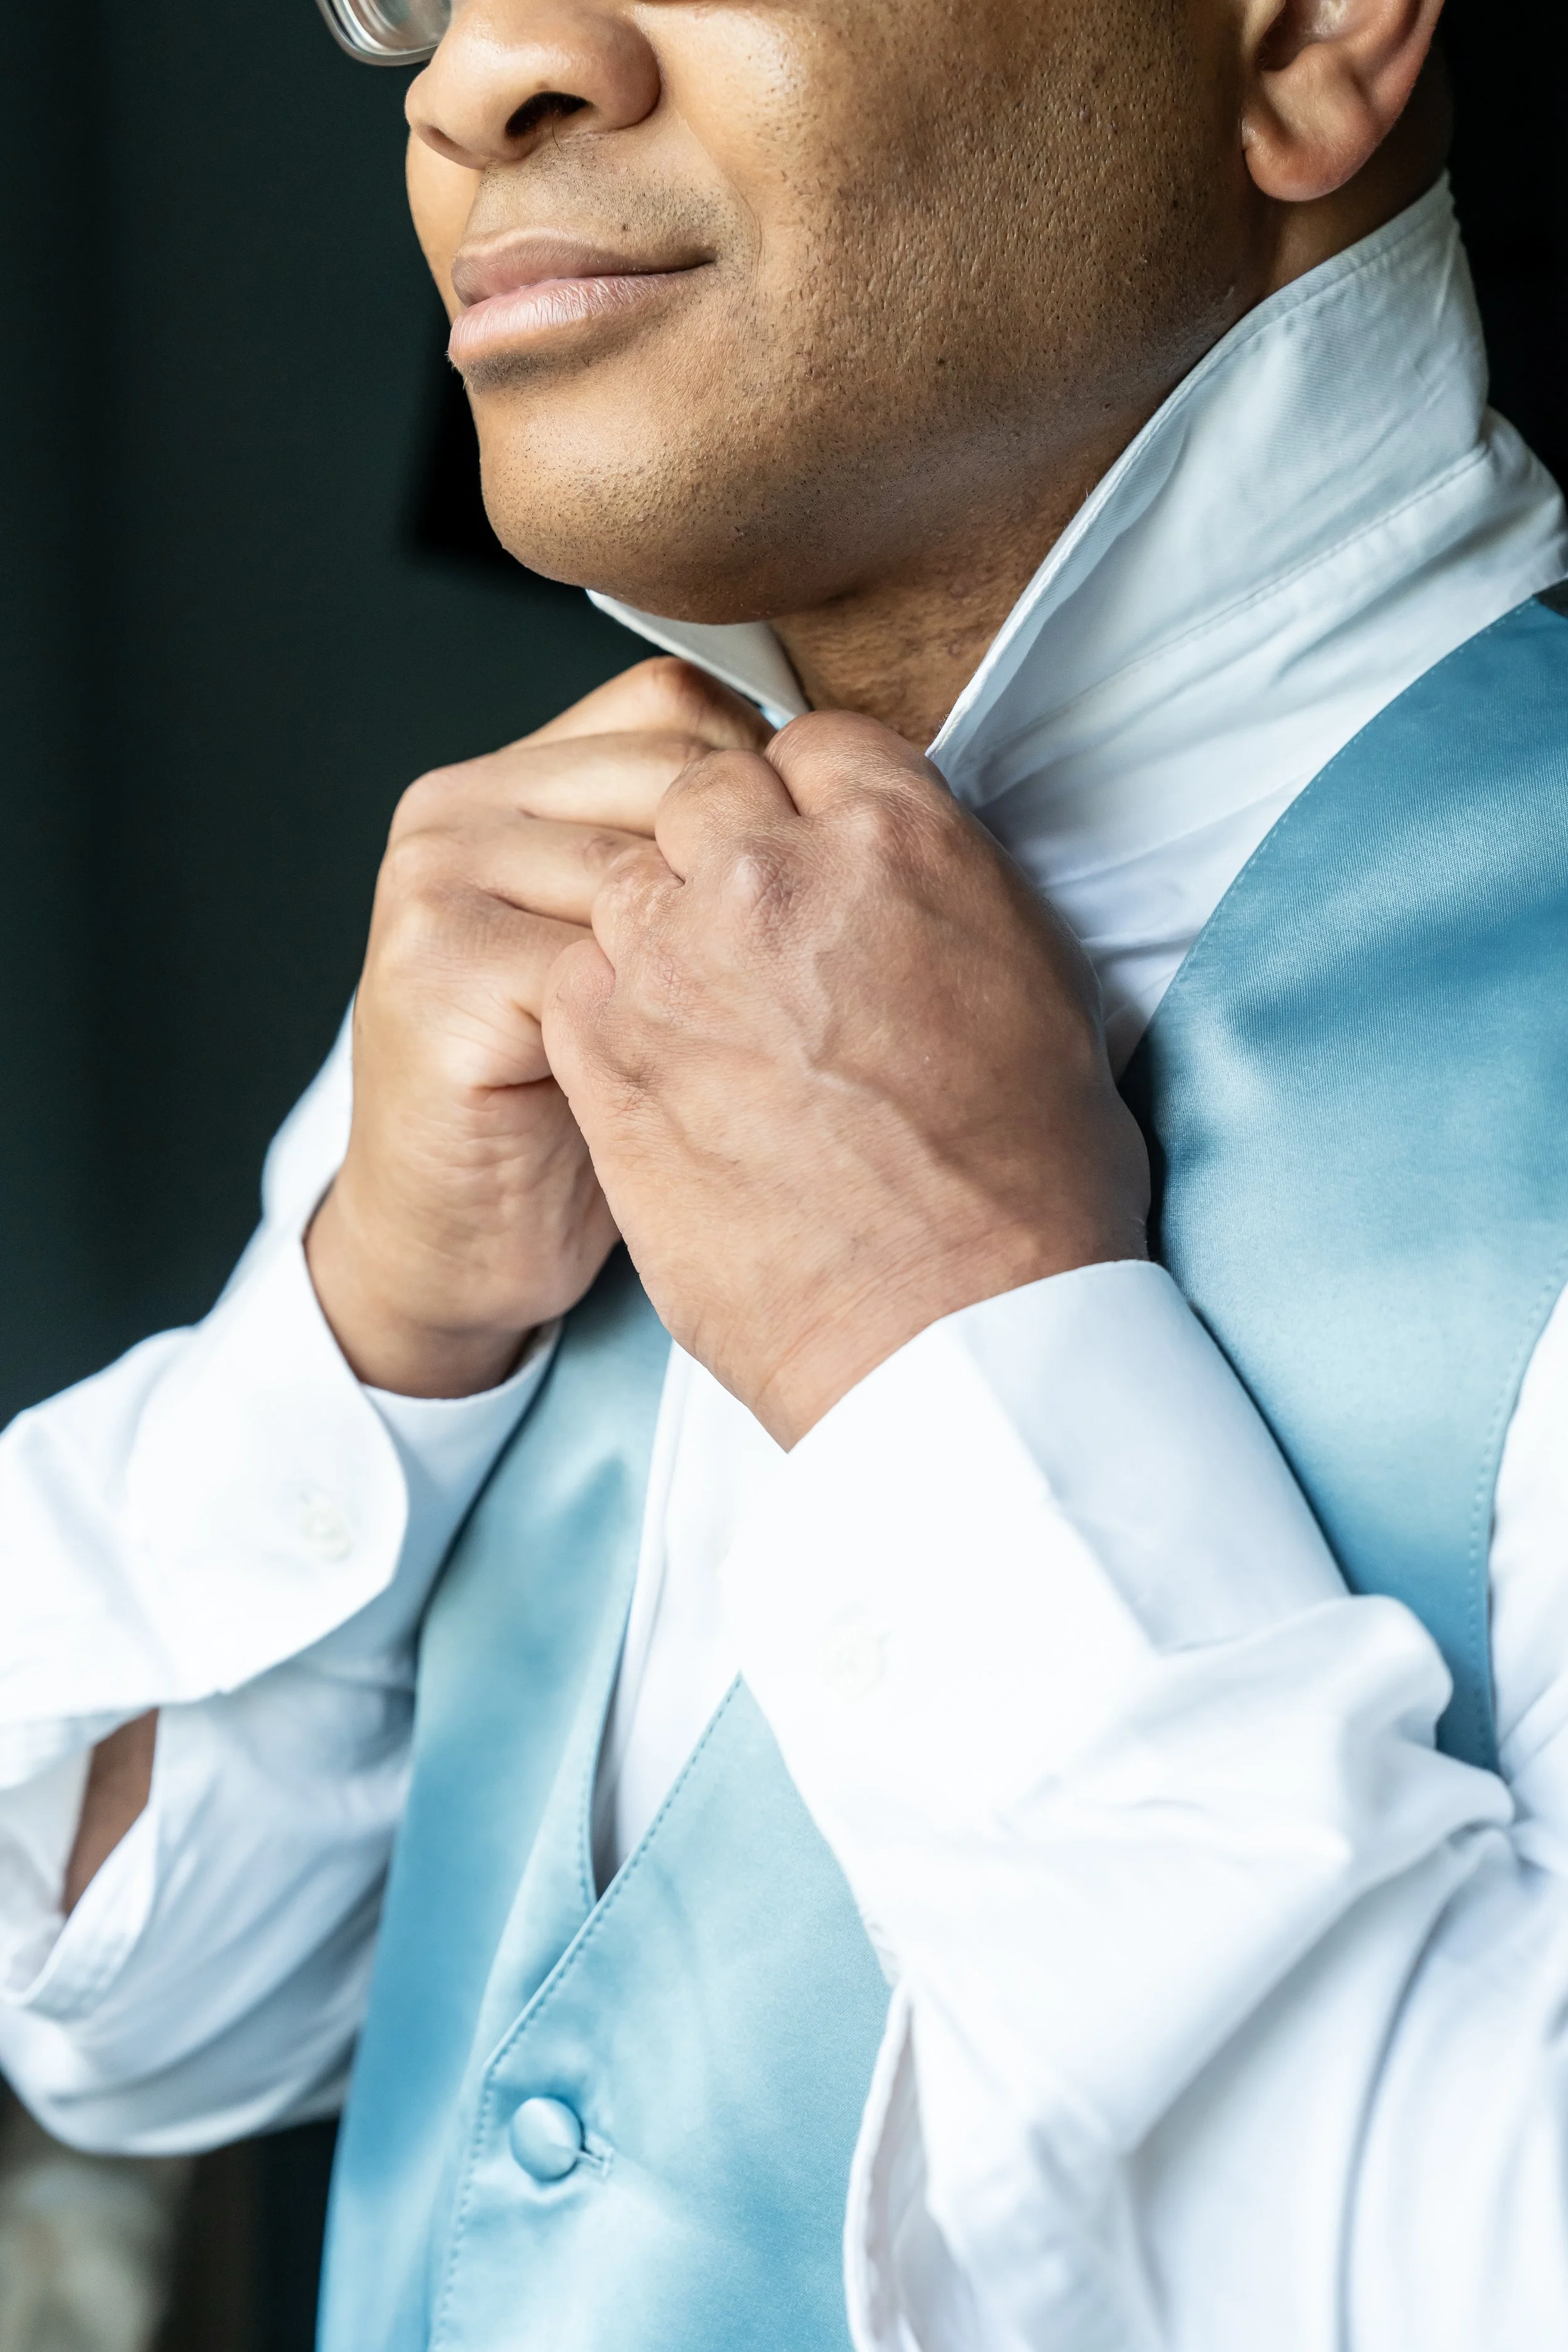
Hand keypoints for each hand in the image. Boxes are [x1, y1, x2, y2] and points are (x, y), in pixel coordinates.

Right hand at [307, 659, 770, 1396]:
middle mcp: (457, 811)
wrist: (457, 1244)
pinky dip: (689, 1018)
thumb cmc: (571, 1108)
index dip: (773, 780)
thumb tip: (848, 796)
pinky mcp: (444, 973)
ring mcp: (438, 884)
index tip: (832, 872)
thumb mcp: (634, 955)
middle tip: (830, 961)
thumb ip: (690, 862)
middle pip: (671, 772)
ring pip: (650, 866)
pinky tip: (728, 1070)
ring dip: (738, 947)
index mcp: (508, 783)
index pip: (673, 707)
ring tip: (789, 1024)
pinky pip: (610, 962)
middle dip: (769, 863)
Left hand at [543, 712, 1149, 1447]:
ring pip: (626, 880)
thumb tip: (911, 863)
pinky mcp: (604, 1051)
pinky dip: (606, 1008)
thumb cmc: (1025, 1182)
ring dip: (659, 929)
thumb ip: (955, 891)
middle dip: (720, 847)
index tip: (807, 849)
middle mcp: (775, 875)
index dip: (808, 798)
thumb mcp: (1041, 987)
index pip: (814, 744)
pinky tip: (659, 1066)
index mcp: (901, 838)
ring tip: (706, 1013)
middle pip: (702, 793)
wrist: (952, 1327)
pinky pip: (578, 975)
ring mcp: (676, 958)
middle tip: (750, 933)